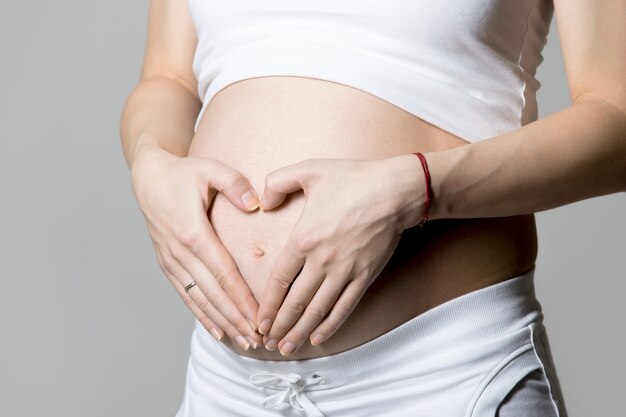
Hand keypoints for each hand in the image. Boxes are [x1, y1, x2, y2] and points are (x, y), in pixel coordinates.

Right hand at [130, 146, 262, 349]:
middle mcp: (180, 253)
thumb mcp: (210, 169)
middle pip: (213, 294)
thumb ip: (235, 184)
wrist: (148, 177)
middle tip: (258, 339)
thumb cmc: (183, 173)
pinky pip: (186, 295)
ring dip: (222, 322)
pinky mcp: (167, 264)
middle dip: (236, 319)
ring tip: (244, 341)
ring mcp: (171, 261)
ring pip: (199, 299)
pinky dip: (202, 315)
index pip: (224, 273)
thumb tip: (256, 204)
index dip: (242, 298)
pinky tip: (217, 330)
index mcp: (193, 232)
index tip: (259, 317)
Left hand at [254, 154, 425, 355]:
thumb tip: (263, 203)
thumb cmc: (353, 179)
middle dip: (279, 326)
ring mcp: (345, 271)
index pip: (279, 280)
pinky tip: (319, 338)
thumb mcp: (308, 170)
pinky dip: (330, 325)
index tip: (258, 321)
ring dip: (300, 332)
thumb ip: (277, 183)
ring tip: (286, 348)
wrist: (394, 191)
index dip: (267, 304)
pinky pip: (344, 307)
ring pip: (317, 310)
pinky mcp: (364, 276)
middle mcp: (322, 261)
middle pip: (295, 302)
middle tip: (266, 343)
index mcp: (304, 238)